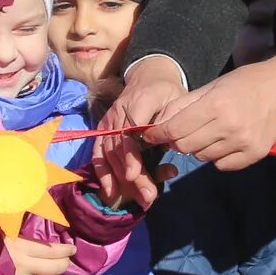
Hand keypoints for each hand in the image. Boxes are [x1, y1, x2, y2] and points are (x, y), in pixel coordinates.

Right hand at [6, 236, 76, 274]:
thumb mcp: (5, 233)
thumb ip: (22, 235)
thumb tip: (39, 230)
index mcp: (22, 248)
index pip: (51, 250)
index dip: (65, 250)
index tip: (72, 249)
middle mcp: (25, 266)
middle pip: (53, 268)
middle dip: (63, 264)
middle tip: (66, 259)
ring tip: (52, 270)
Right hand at [94, 59, 184, 208]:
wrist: (149, 76)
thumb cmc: (167, 91)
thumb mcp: (177, 99)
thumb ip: (171, 121)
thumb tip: (165, 144)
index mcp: (138, 102)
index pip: (130, 133)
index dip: (131, 156)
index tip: (135, 176)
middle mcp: (118, 112)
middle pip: (120, 149)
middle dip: (132, 176)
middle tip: (148, 196)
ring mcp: (108, 121)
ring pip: (109, 154)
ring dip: (121, 180)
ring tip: (139, 199)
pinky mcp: (103, 129)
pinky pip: (98, 152)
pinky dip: (103, 172)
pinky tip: (111, 190)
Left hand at [145, 51, 275, 171]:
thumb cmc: (247, 82)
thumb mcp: (213, 86)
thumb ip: (184, 105)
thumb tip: (159, 123)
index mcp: (215, 106)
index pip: (175, 129)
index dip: (158, 134)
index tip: (151, 135)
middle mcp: (229, 127)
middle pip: (185, 147)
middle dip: (177, 141)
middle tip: (181, 132)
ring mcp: (243, 143)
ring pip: (203, 157)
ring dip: (199, 147)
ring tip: (209, 132)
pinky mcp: (255, 154)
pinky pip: (223, 165)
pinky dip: (218, 157)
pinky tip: (225, 142)